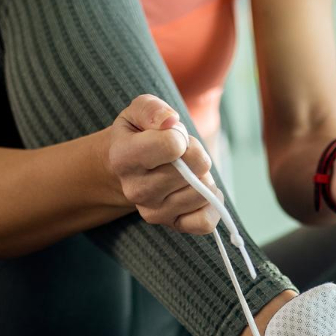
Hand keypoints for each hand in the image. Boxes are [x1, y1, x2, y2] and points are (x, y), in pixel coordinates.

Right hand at [104, 94, 220, 234]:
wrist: (129, 168)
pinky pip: (205, 222)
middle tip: (182, 154)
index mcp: (124, 158)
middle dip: (196, 155)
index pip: (173, 146)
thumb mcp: (138, 111)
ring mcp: (153, 212)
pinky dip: (211, 205)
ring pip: (202, 193)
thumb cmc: (139, 135)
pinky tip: (199, 191)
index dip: (182, 136)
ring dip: (203, 177)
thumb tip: (171, 121)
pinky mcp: (172, 225)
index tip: (173, 136)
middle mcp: (136, 190)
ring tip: (187, 171)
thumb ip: (153, 109)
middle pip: (194, 169)